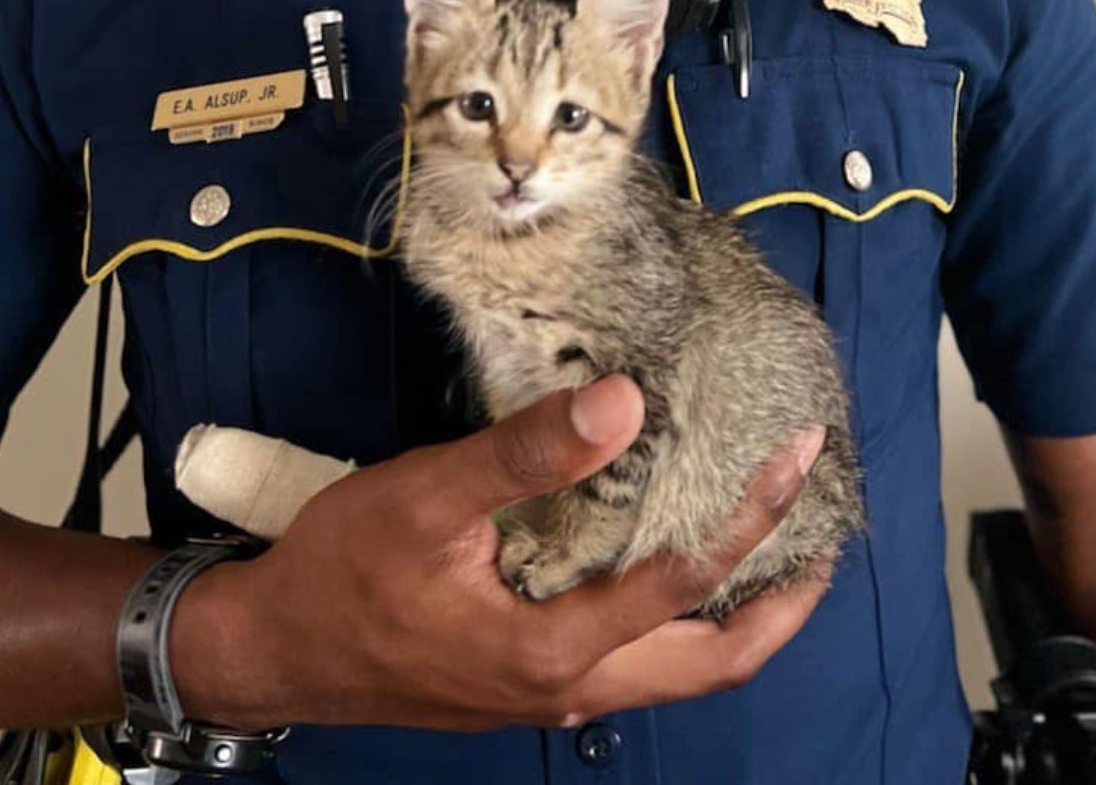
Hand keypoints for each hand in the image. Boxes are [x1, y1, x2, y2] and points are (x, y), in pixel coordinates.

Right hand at [173, 374, 828, 732]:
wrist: (272, 648)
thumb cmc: (345, 570)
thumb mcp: (426, 498)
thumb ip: (525, 453)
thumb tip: (626, 403)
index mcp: (556, 650)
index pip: (686, 582)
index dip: (754, 516)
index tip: (798, 454)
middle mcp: (569, 688)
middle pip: (711, 664)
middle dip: (779, 601)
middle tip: (823, 530)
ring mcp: (548, 693)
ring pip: (675, 671)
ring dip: (735, 615)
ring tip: (772, 547)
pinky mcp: (527, 679)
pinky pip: (634, 660)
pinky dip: (678, 616)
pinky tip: (670, 559)